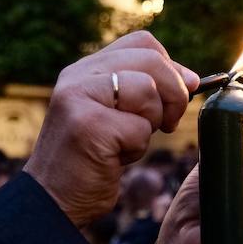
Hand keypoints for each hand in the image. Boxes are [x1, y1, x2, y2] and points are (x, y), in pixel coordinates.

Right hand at [24, 32, 197, 227]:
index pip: (143, 43)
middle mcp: (78, 77)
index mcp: (85, 70)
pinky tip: (114, 158)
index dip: (172, 66)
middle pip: (151, 60)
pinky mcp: (88, 126)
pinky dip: (136, 148)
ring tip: (128, 141)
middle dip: (174, 93)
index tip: (183, 92)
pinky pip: (139, 128)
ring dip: (151, 123)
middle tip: (167, 123)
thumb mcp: (112, 115)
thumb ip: (140, 91)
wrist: (51, 200)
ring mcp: (79, 97)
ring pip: (147, 90)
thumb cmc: (89, 161)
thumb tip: (190, 80)